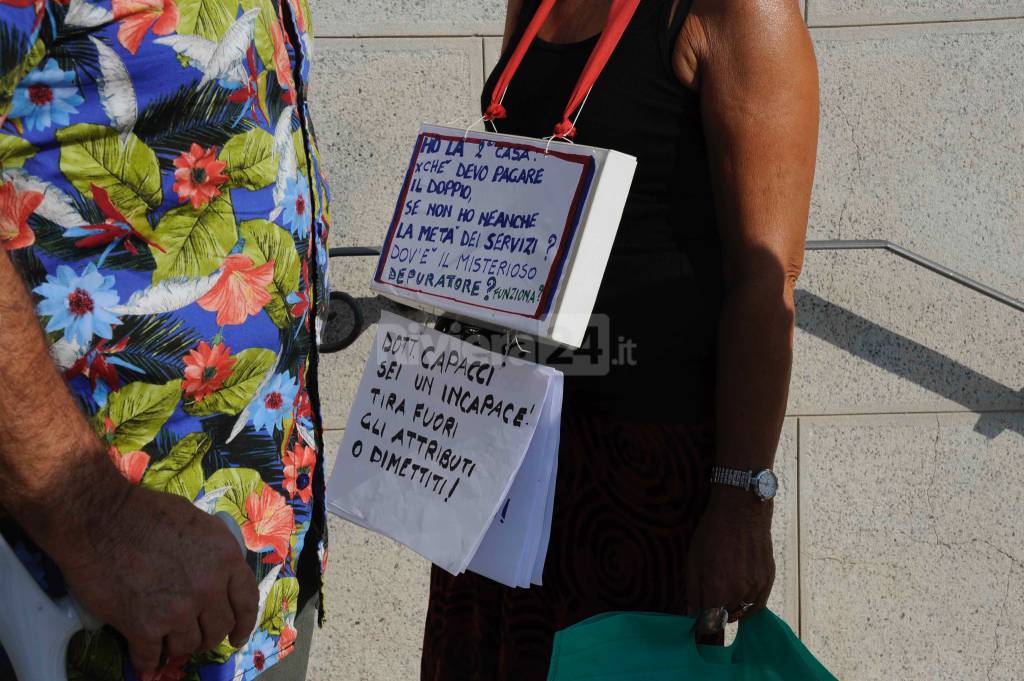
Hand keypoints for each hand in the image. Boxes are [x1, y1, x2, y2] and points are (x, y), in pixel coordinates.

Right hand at [47, 472, 258, 674]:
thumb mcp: (199, 524)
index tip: (237, 637)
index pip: (247, 601)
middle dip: (208, 636)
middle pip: (219, 629)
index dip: (244, 624)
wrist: (99, 518)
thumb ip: (214, 553)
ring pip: (187, 646)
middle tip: (195, 637)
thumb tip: (219, 573)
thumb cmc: (146, 512)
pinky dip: (147, 661)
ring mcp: (178, 610)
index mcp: (226, 558)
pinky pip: (150, 657)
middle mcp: (208, 587)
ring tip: (165, 639)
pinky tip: (144, 660)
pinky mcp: (144, 626)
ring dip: (177, 646)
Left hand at [686, 485, 775, 623]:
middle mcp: (738, 592)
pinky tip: (740, 595)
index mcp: (716, 589)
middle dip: (715, 614)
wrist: (742, 511)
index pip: (709, 622)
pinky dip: (748, 605)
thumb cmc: (712, 533)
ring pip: (742, 612)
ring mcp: (756, 587)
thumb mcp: (693, 560)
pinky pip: (758, 604)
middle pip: (725, 618)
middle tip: (709, 601)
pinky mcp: (768, 580)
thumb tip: (691, 614)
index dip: (702, 623)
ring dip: (731, 609)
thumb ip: (692, 591)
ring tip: (723, 593)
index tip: (698, 620)